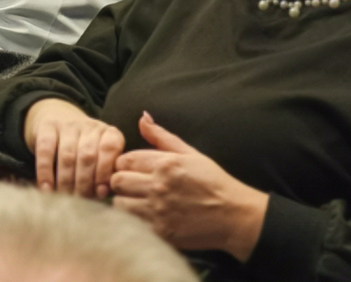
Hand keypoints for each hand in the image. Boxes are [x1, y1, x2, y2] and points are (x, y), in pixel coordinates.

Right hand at [24, 97, 125, 197]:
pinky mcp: (47, 126)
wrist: (61, 118)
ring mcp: (68, 124)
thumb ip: (105, 174)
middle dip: (84, 183)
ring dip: (66, 181)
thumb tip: (102, 193)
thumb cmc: (85, 149)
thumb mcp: (101, 157)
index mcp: (108, 133)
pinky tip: (47, 189)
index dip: (105, 172)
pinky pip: (45, 150)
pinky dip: (45, 172)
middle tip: (80, 201)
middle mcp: (90, 126)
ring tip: (64, 198)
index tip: (101, 193)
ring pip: (67, 156)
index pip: (110, 148)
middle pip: (87, 156)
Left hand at [110, 112, 268, 261]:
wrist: (232, 215)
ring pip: (119, 203)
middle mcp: (159, 185)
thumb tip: (142, 118)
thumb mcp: (191, 153)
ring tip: (137, 202)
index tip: (132, 170)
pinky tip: (145, 217)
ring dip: (125, 201)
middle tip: (132, 186)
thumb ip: (162, 136)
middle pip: (117, 180)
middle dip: (121, 181)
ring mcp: (158, 210)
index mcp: (166, 163)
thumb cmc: (213, 182)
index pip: (125, 159)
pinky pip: (131, 224)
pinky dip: (133, 220)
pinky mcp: (159, 231)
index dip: (124, 164)